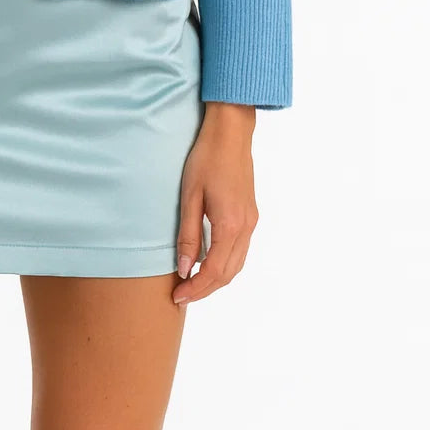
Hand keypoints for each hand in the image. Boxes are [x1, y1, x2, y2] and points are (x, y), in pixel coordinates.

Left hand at [173, 103, 257, 305]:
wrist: (231, 133)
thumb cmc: (206, 159)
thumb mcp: (190, 196)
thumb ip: (189, 235)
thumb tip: (185, 269)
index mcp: (231, 225)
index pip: (215, 271)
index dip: (196, 289)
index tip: (177, 296)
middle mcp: (246, 227)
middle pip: (229, 274)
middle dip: (206, 289)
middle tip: (182, 295)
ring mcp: (252, 221)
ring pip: (237, 264)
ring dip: (217, 279)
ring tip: (192, 283)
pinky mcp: (251, 214)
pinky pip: (240, 250)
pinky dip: (225, 263)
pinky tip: (207, 261)